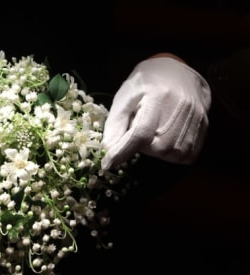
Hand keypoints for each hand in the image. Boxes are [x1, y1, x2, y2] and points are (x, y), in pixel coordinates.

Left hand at [101, 54, 210, 169]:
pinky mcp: (205, 128)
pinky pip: (185, 156)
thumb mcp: (124, 98)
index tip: (107, 164)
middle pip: (155, 149)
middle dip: (142, 145)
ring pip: (170, 155)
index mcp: (157, 98)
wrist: (178, 72)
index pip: (140, 133)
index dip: (122, 152)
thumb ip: (115, 125)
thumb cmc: (146, 84)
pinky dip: (172, 153)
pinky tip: (167, 136)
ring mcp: (196, 119)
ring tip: (155, 130)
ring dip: (157, 150)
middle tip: (141, 128)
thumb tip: (108, 151)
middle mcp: (180, 110)